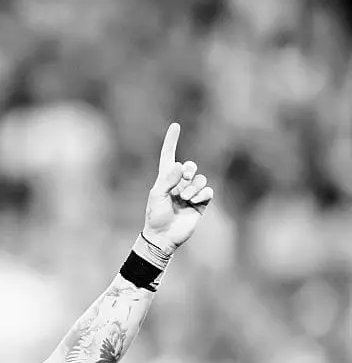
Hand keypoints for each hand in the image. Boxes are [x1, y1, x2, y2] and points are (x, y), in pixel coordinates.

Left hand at [144, 123, 213, 251]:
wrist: (164, 236)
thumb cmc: (156, 216)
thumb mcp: (157, 195)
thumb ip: (168, 179)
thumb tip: (180, 165)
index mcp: (165, 178)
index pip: (169, 155)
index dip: (172, 141)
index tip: (175, 126)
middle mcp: (179, 183)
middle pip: (190, 166)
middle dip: (188, 170)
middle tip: (183, 180)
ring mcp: (190, 193)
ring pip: (199, 179)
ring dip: (192, 187)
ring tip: (184, 198)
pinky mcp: (200, 203)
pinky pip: (207, 191)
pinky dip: (201, 194)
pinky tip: (193, 202)